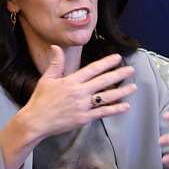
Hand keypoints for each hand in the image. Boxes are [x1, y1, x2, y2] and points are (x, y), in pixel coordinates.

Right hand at [18, 46, 135, 140]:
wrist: (35, 121)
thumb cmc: (40, 100)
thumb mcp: (47, 79)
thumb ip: (55, 63)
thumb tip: (56, 47)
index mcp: (71, 81)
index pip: (92, 69)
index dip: (106, 63)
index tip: (117, 57)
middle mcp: (79, 92)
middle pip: (103, 81)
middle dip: (119, 74)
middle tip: (131, 70)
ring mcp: (82, 105)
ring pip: (106, 97)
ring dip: (121, 92)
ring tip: (133, 87)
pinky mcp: (84, 118)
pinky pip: (103, 112)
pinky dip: (115, 109)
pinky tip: (126, 106)